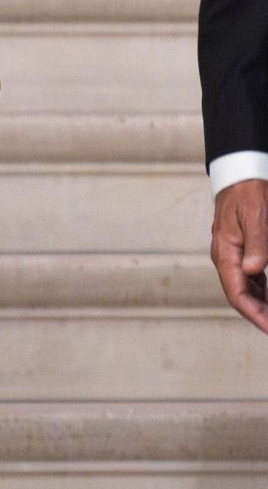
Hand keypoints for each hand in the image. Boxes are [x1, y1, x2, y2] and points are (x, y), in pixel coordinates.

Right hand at [210, 177, 267, 334]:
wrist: (239, 173)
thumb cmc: (248, 192)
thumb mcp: (256, 217)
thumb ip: (256, 245)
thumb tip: (252, 271)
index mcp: (226, 253)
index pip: (237, 293)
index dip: (254, 314)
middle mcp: (226, 258)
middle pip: (240, 296)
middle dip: (259, 314)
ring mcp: (232, 255)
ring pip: (246, 288)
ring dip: (261, 304)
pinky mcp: (240, 250)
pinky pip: (250, 277)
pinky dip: (262, 290)